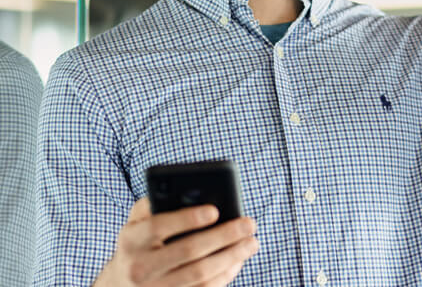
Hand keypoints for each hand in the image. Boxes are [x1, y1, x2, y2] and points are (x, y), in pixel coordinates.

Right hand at [94, 198, 258, 286]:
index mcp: (132, 240)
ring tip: (252, 243)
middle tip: (249, 224)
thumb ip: (155, 202)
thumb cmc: (138, 242)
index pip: (159, 226)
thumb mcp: (137, 220)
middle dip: (224, 236)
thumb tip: (189, 192)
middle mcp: (140, 267)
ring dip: (231, 257)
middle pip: (188, 251)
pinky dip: (224, 276)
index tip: (215, 210)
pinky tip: (238, 261)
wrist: (120, 285)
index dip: (188, 218)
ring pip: (200, 275)